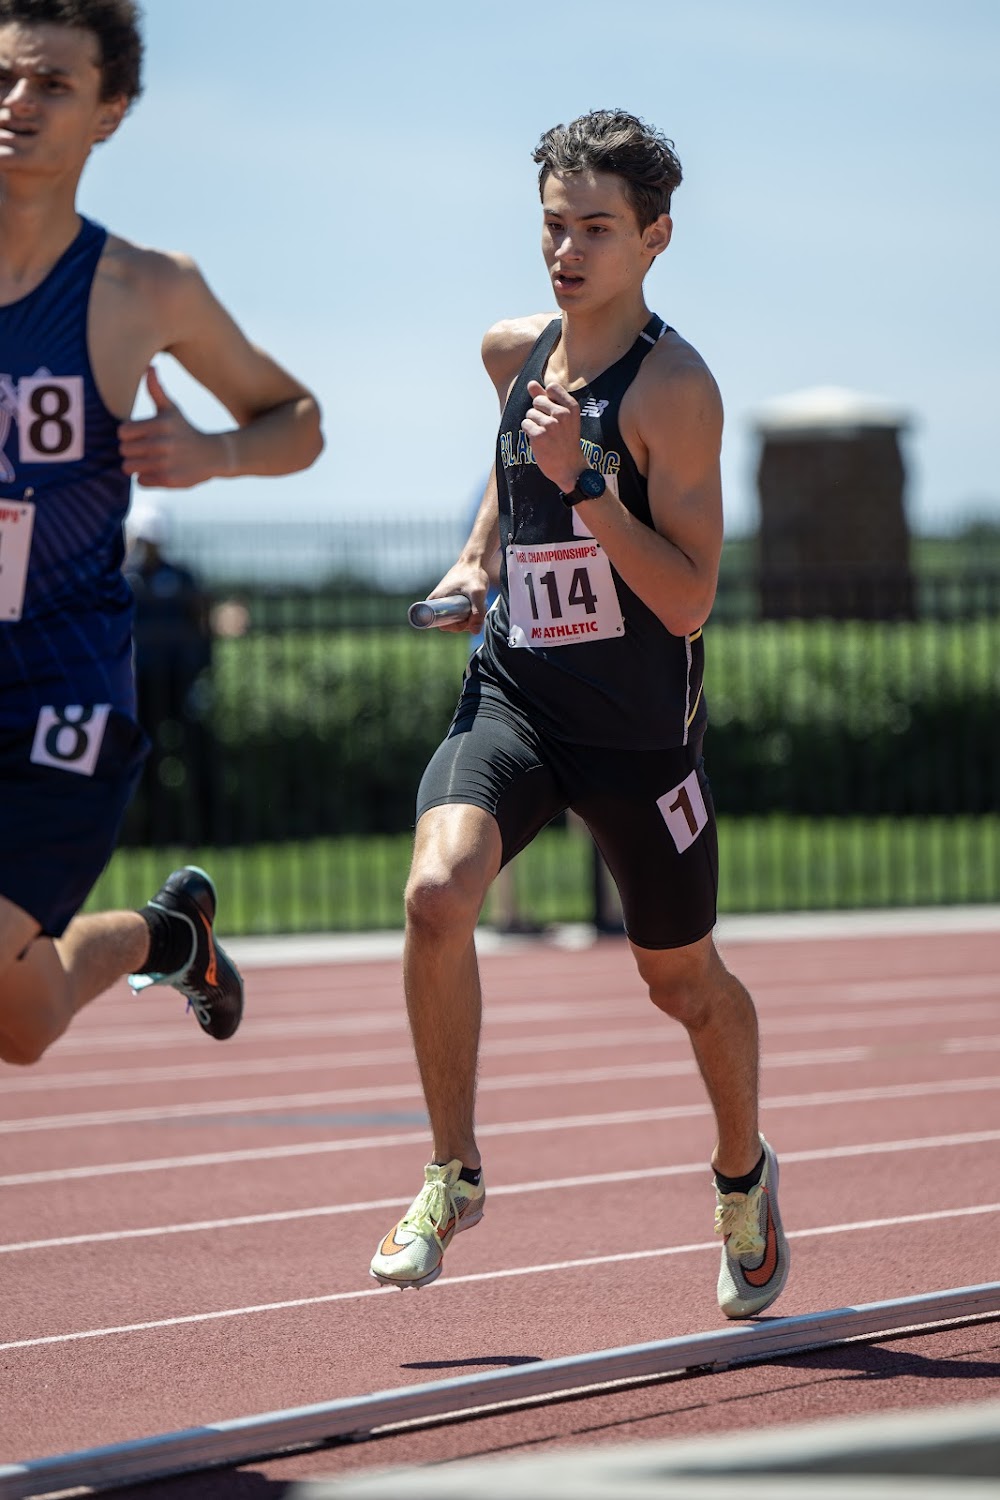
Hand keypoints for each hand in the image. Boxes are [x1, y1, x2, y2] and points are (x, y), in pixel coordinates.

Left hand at [118, 366, 230, 488]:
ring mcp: (165, 463)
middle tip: (146, 450)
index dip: (129, 435)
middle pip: (124, 451)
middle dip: (132, 451)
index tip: (139, 436)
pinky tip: (160, 472)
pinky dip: (147, 479)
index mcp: (159, 424)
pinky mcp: (168, 480)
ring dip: (137, 466)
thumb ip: (156, 390)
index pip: (123, 432)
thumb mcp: (172, 409)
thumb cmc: (185, 429)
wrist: (213, 455)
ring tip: (150, 461)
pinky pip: (141, 482)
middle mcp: (162, 443)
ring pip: (129, 468)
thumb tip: (150, 367)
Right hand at [429, 563, 491, 633]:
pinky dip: (466, 613)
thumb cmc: (473, 574)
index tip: (465, 621)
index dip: (452, 626)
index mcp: (435, 600)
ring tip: (476, 610)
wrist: (474, 561)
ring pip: (453, 618)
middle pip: (447, 622)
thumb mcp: (477, 594)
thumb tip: (475, 632)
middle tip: (474, 615)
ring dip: (466, 619)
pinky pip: (456, 612)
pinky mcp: (451, 599)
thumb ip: (478, 612)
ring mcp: (444, 600)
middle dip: (462, 623)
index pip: (438, 624)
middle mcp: (437, 601)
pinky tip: (475, 608)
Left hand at [521, 379, 583, 493]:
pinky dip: (529, 432)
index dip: (548, 399)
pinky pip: (525, 424)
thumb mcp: (562, 417)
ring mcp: (551, 425)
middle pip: (537, 400)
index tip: (555, 414)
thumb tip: (531, 382)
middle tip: (551, 429)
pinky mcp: (539, 436)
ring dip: (533, 424)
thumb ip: (546, 398)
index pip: (551, 387)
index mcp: (572, 406)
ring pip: (530, 413)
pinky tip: (540, 442)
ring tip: (546, 436)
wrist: (569, 468)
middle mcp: (562, 414)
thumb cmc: (565, 440)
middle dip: (539, 413)